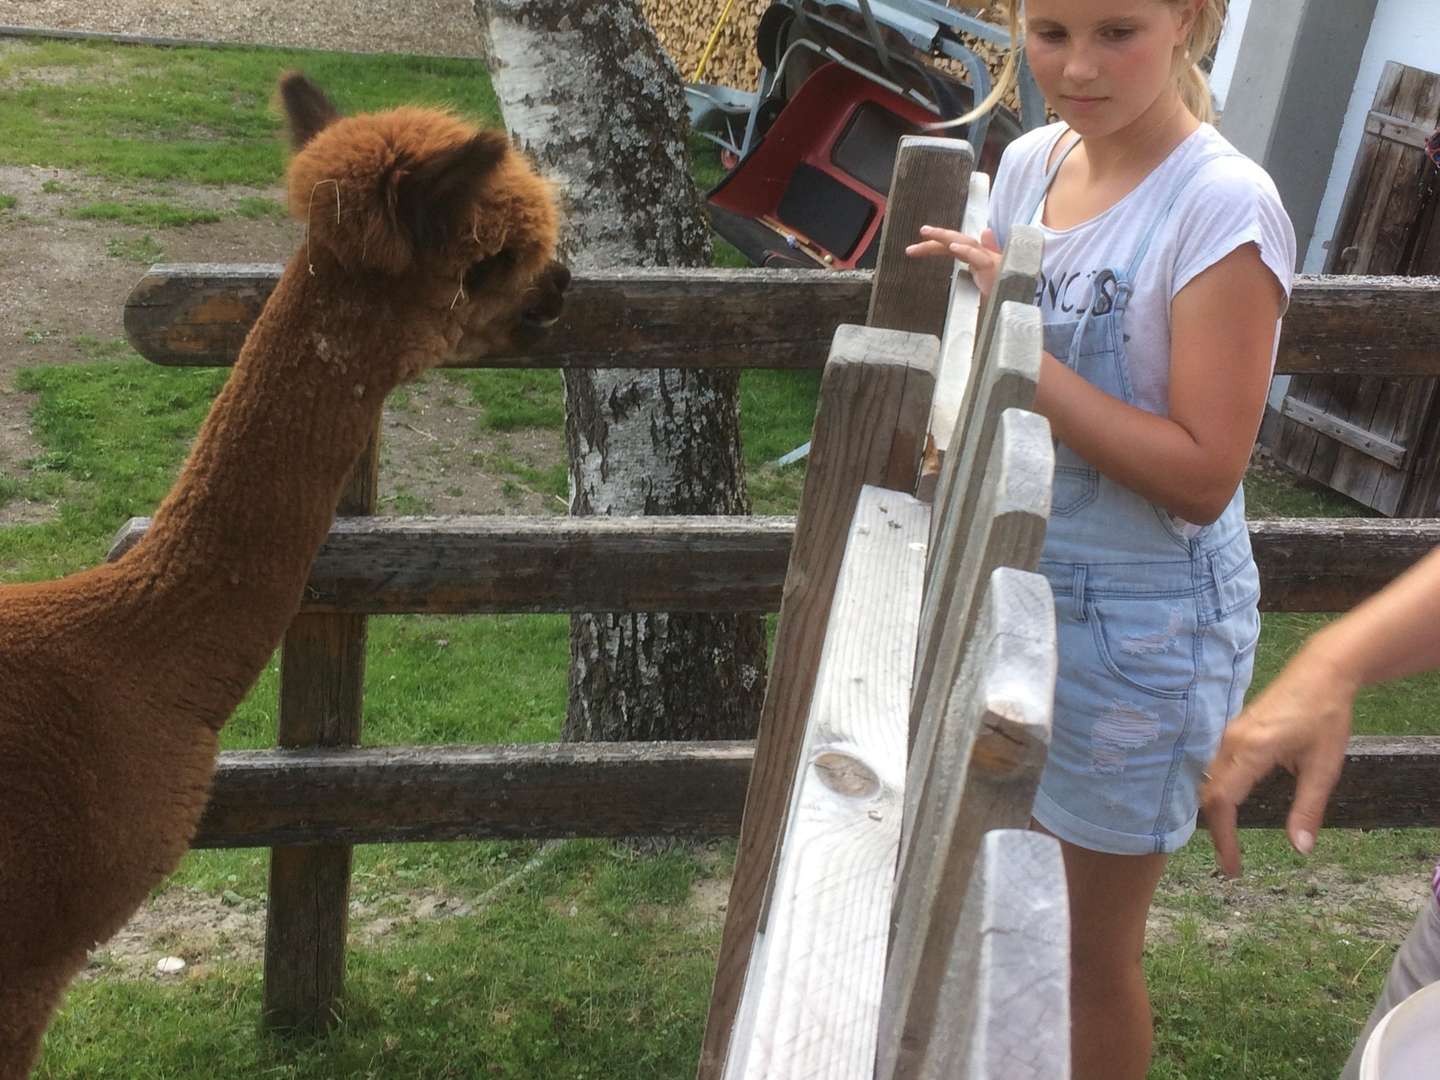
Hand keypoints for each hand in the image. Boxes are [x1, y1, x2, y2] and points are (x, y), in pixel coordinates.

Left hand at [905, 226, 1001, 297]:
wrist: (1019, 308)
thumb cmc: (1003, 295)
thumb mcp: (987, 279)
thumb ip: (983, 258)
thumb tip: (986, 232)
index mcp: (978, 258)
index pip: (953, 247)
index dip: (935, 245)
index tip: (913, 248)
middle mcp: (983, 255)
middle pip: (957, 241)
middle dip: (936, 237)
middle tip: (919, 233)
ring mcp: (990, 261)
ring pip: (966, 243)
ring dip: (946, 237)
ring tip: (927, 234)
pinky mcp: (995, 270)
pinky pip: (979, 257)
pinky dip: (966, 250)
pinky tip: (952, 246)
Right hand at [1200, 645, 1356, 877]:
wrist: (1321, 672)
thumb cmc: (1327, 717)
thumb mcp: (1325, 766)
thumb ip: (1309, 809)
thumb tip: (1300, 849)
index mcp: (1251, 751)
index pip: (1224, 802)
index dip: (1225, 838)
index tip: (1233, 867)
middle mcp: (1231, 743)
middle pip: (1210, 795)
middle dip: (1218, 832)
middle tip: (1232, 863)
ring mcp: (1229, 735)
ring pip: (1209, 782)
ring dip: (1216, 814)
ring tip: (1230, 842)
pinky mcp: (1233, 732)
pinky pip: (1215, 769)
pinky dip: (1218, 796)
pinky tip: (1231, 809)